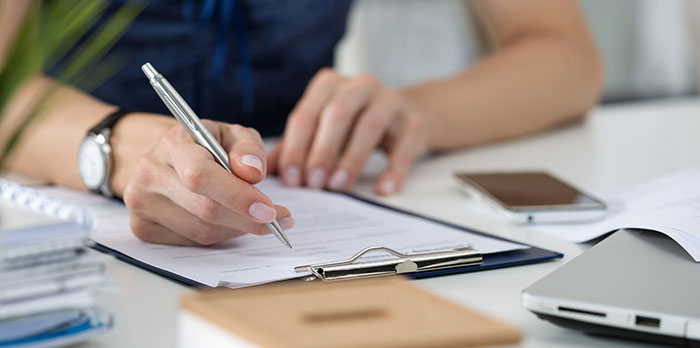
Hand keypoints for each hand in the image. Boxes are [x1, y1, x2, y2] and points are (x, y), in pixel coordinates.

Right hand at [122, 119, 292, 245]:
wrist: (168, 158)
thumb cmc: (206, 146)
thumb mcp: (232, 136)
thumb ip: (248, 148)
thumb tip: (252, 172)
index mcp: (172, 143)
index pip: (201, 175)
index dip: (238, 196)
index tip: (268, 210)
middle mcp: (150, 173)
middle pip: (204, 209)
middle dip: (246, 219)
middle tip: (275, 219)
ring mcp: (141, 202)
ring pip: (201, 231)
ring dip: (235, 228)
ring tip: (251, 216)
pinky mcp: (142, 227)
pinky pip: (191, 243)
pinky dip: (218, 236)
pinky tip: (226, 221)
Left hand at [268, 69, 427, 194]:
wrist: (406, 115)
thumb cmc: (354, 125)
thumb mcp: (322, 129)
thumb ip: (293, 147)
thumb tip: (261, 171)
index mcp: (329, 85)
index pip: (306, 114)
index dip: (296, 147)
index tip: (291, 179)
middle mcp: (360, 85)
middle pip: (337, 114)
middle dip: (322, 150)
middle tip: (313, 183)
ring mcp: (390, 100)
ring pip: (369, 125)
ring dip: (352, 158)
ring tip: (339, 185)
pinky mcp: (414, 121)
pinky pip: (404, 146)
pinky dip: (394, 169)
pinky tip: (382, 189)